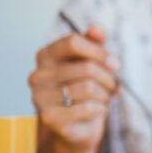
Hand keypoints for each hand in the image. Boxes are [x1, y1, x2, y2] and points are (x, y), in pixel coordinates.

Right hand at [29, 26, 118, 149]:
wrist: (80, 124)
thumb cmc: (87, 86)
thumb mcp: (94, 61)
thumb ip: (95, 43)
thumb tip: (96, 28)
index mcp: (46, 55)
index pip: (74, 41)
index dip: (100, 52)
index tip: (114, 64)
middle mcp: (37, 75)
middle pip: (87, 67)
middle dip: (108, 78)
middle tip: (113, 86)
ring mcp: (39, 97)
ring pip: (89, 88)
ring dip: (106, 94)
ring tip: (105, 98)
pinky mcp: (48, 118)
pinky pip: (87, 107)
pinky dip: (101, 109)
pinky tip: (98, 110)